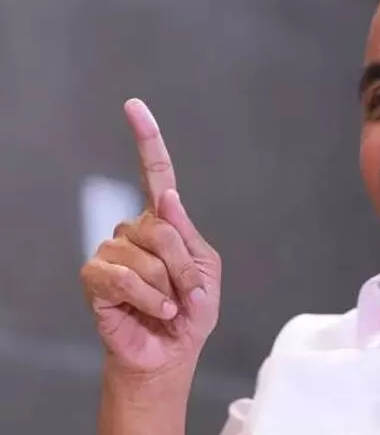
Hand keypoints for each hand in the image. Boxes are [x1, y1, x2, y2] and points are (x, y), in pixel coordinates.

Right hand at [80, 99, 220, 376]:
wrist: (171, 352)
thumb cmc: (189, 312)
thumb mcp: (205, 272)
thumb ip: (187, 236)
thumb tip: (167, 196)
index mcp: (165, 222)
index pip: (155, 174)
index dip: (146, 139)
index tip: (134, 106)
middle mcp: (135, 230)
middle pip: (163, 226)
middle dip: (185, 266)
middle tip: (189, 295)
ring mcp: (113, 250)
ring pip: (146, 252)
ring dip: (168, 286)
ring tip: (168, 306)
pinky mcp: (95, 276)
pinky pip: (122, 275)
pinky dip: (146, 297)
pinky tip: (153, 311)